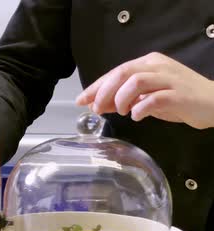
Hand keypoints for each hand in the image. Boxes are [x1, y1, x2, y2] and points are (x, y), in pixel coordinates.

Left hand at [76, 52, 213, 129]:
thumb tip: (96, 105)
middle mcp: (157, 66)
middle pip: (122, 73)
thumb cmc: (178, 99)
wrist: (213, 103)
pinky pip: (154, 98)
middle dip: (103, 92)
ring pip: (136, 81)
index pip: (116, 71)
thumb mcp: (145, 98)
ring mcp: (169, 79)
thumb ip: (122, 99)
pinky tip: (136, 116)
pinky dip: (140, 108)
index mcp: (148, 63)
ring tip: (121, 111)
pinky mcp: (179, 94)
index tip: (81, 100)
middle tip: (95, 108)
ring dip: (121, 98)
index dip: (96, 86)